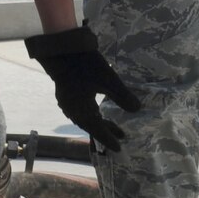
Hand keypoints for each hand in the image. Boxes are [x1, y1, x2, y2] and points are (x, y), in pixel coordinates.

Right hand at [25, 24, 141, 150]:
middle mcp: (72, 111)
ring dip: (98, 122)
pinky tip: (95, 109)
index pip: (98, 130)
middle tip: (120, 135)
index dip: (109, 139)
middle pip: (91, 125)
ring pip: (84, 118)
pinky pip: (78, 111)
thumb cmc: (85, 65)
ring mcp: (66, 102)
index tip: (119, 148)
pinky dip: (90, 114)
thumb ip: (123, 96)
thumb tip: (137, 110)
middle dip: (106, 130)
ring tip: (111, 123)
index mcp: (82, 111)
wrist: (61, 49)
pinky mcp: (65, 93)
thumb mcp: (109, 80)